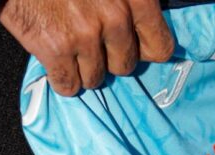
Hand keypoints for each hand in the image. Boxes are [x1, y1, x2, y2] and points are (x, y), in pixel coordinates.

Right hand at [0, 0, 174, 95]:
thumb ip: (129, 3)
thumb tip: (139, 31)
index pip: (160, 47)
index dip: (144, 50)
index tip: (134, 48)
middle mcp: (117, 16)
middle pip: (125, 66)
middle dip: (109, 58)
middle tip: (92, 40)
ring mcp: (86, 35)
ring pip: (96, 79)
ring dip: (83, 69)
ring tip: (70, 45)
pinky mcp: (57, 49)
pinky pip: (69, 86)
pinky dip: (61, 78)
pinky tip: (55, 59)